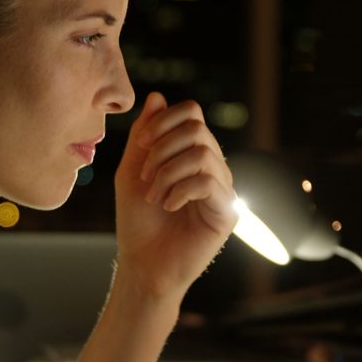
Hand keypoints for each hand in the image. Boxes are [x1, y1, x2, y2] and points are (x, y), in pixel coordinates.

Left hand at [113, 92, 237, 301]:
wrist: (143, 265)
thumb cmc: (138, 221)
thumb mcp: (133, 170)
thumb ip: (145, 135)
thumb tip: (159, 96)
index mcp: (192, 155)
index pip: (191, 113)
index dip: (164, 121)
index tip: (140, 146)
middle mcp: (213, 168)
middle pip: (197, 128)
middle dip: (163, 148)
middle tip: (145, 176)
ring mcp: (223, 189)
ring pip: (203, 153)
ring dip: (168, 172)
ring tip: (154, 195)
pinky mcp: (228, 212)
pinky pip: (209, 181)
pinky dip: (181, 190)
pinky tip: (168, 206)